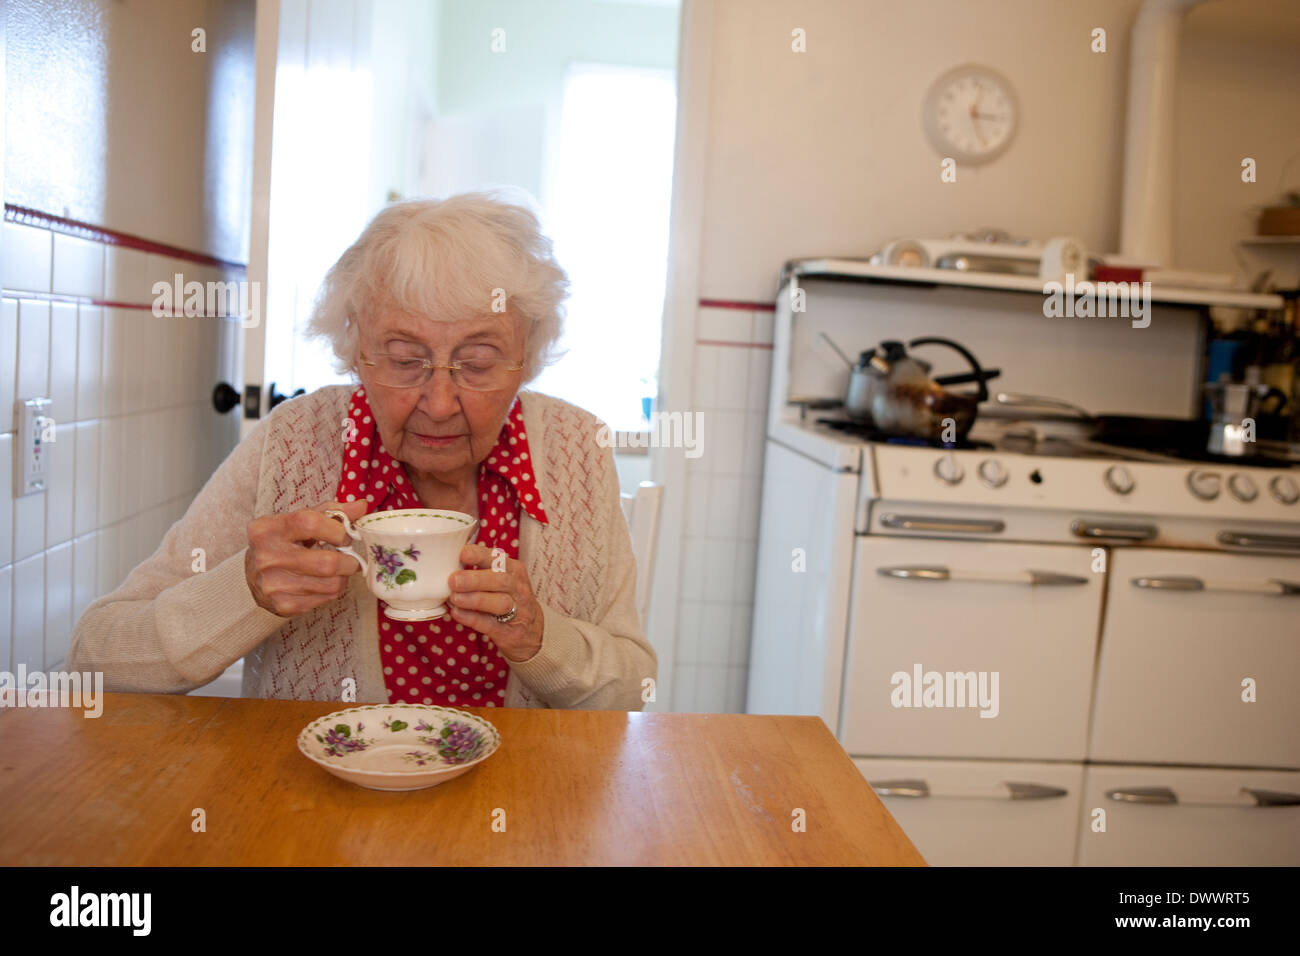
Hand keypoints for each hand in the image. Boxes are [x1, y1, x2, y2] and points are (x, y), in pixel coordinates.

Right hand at [244, 499, 368, 616]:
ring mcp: (273, 585)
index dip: (338, 530)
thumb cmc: (283, 542)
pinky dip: (333, 590)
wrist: (254, 575)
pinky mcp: (283, 605)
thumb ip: (331, 512)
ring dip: (343, 576)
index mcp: (267, 529)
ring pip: (331, 584)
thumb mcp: (299, 520)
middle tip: (350, 557)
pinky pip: (326, 599)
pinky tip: (325, 581)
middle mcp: (266, 557)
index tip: (345, 535)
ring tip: (338, 569)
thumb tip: (361, 506)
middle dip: (349, 560)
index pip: (311, 523)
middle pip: (326, 563)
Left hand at [446, 543, 543, 662]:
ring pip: (499, 603)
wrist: (531, 631)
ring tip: (454, 598)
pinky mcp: (509, 632)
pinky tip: (457, 613)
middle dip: (475, 580)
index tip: (463, 553)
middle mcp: (518, 589)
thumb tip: (448, 562)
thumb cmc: (508, 598)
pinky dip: (473, 618)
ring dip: (475, 599)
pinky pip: (491, 624)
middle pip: (500, 581)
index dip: (481, 555)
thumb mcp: (503, 579)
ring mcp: (517, 611)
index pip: (499, 559)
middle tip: (453, 580)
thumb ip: (482, 570)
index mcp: (514, 571)